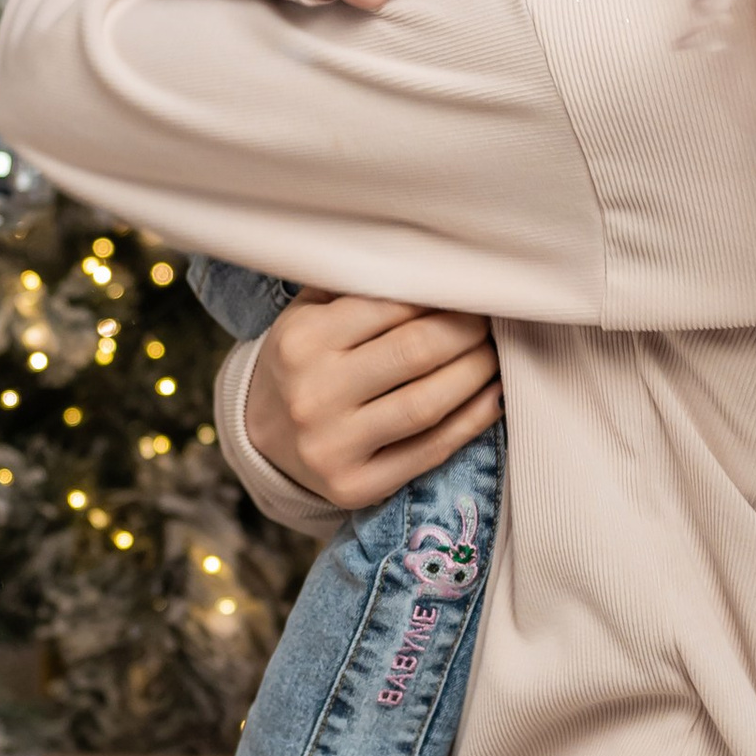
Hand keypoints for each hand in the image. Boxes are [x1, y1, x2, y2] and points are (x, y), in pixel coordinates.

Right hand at [245, 290, 501, 509]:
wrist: (262, 438)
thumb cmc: (304, 362)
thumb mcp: (310, 313)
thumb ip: (361, 287)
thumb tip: (440, 269)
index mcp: (302, 340)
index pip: (392, 306)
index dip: (440, 296)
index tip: (467, 290)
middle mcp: (313, 393)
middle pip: (416, 352)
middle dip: (467, 331)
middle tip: (487, 322)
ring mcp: (332, 445)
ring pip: (428, 404)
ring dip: (476, 374)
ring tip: (493, 355)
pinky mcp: (354, 486)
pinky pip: (430, 450)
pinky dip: (472, 420)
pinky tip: (491, 397)